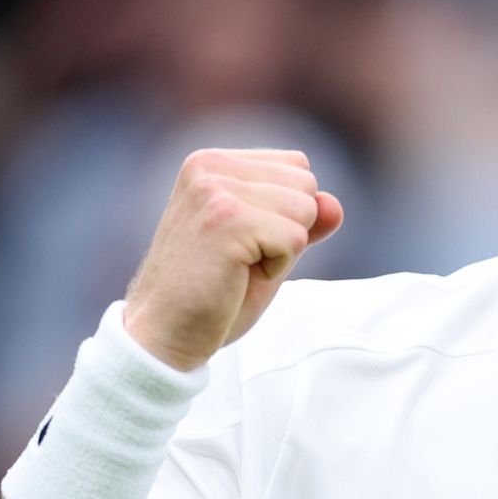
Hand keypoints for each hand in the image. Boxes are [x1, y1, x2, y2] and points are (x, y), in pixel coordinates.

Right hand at [122, 148, 343, 370]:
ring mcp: (216, 190)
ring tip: (235, 267)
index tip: (242, 242)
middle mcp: (210, 166)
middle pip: (306, 185)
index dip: (286, 214)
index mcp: (212, 162)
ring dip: (282, 250)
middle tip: (238, 259)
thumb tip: (335, 204)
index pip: (298, 167)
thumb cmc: (211, 295)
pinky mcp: (228, 219)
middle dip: (288, 230)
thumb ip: (301, 221)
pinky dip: (276, 267)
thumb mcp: (266, 249)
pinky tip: (235, 277)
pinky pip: (296, 239)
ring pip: (305, 210)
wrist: (162, 335)